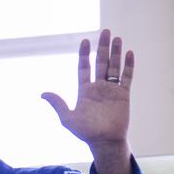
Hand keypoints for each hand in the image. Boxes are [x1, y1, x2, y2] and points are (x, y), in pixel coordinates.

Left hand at [42, 29, 133, 148]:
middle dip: (103, 47)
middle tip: (105, 31)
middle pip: (101, 63)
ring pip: (114, 67)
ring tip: (117, 38)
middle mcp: (98, 87)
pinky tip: (129, 53)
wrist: (104, 141)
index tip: (85, 40)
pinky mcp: (123, 94)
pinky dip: (128, 65)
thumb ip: (58, 104)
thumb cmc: (85, 132)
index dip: (85, 54)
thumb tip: (43, 94)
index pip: (84, 67)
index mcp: (84, 91)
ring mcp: (111, 90)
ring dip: (116, 53)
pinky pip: (127, 77)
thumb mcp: (67, 118)